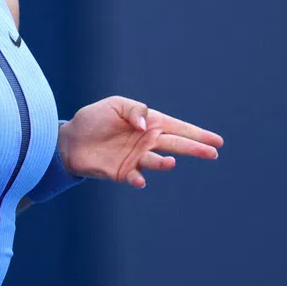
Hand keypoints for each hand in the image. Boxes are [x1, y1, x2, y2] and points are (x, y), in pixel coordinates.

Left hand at [59, 96, 222, 188]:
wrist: (70, 140)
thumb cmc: (94, 119)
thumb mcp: (114, 105)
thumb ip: (134, 111)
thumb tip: (144, 126)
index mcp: (149, 123)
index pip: (178, 128)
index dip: (197, 134)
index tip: (216, 141)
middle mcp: (147, 142)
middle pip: (176, 145)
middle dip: (195, 148)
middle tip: (213, 153)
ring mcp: (136, 158)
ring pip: (157, 161)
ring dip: (163, 163)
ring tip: (169, 162)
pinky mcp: (123, 173)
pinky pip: (135, 177)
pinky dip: (138, 179)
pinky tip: (140, 180)